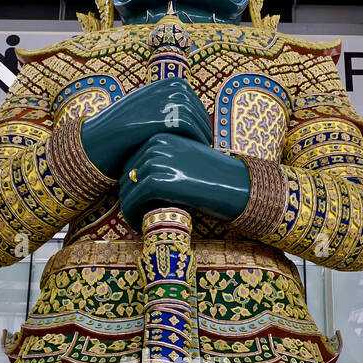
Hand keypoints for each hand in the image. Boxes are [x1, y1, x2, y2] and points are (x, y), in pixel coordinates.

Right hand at [80, 79, 211, 179]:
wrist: (102, 137)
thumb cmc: (124, 128)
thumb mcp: (149, 108)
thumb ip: (168, 107)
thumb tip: (193, 115)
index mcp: (169, 82)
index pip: (195, 102)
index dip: (200, 120)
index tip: (202, 137)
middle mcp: (171, 87)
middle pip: (199, 111)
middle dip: (203, 129)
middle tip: (205, 147)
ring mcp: (169, 100)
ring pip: (198, 120)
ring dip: (202, 137)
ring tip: (202, 152)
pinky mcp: (168, 115)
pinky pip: (193, 129)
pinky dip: (197, 141)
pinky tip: (195, 153)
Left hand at [119, 133, 250, 230]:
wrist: (235, 185)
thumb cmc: (212, 177)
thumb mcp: (184, 158)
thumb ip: (161, 162)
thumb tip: (133, 178)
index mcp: (160, 136)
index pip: (131, 161)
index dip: (131, 184)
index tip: (137, 201)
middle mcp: (155, 146)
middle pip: (127, 175)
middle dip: (129, 196)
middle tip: (136, 214)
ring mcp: (156, 162)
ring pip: (127, 189)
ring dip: (129, 208)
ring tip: (138, 221)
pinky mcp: (157, 182)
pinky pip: (133, 201)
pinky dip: (131, 215)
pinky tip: (139, 226)